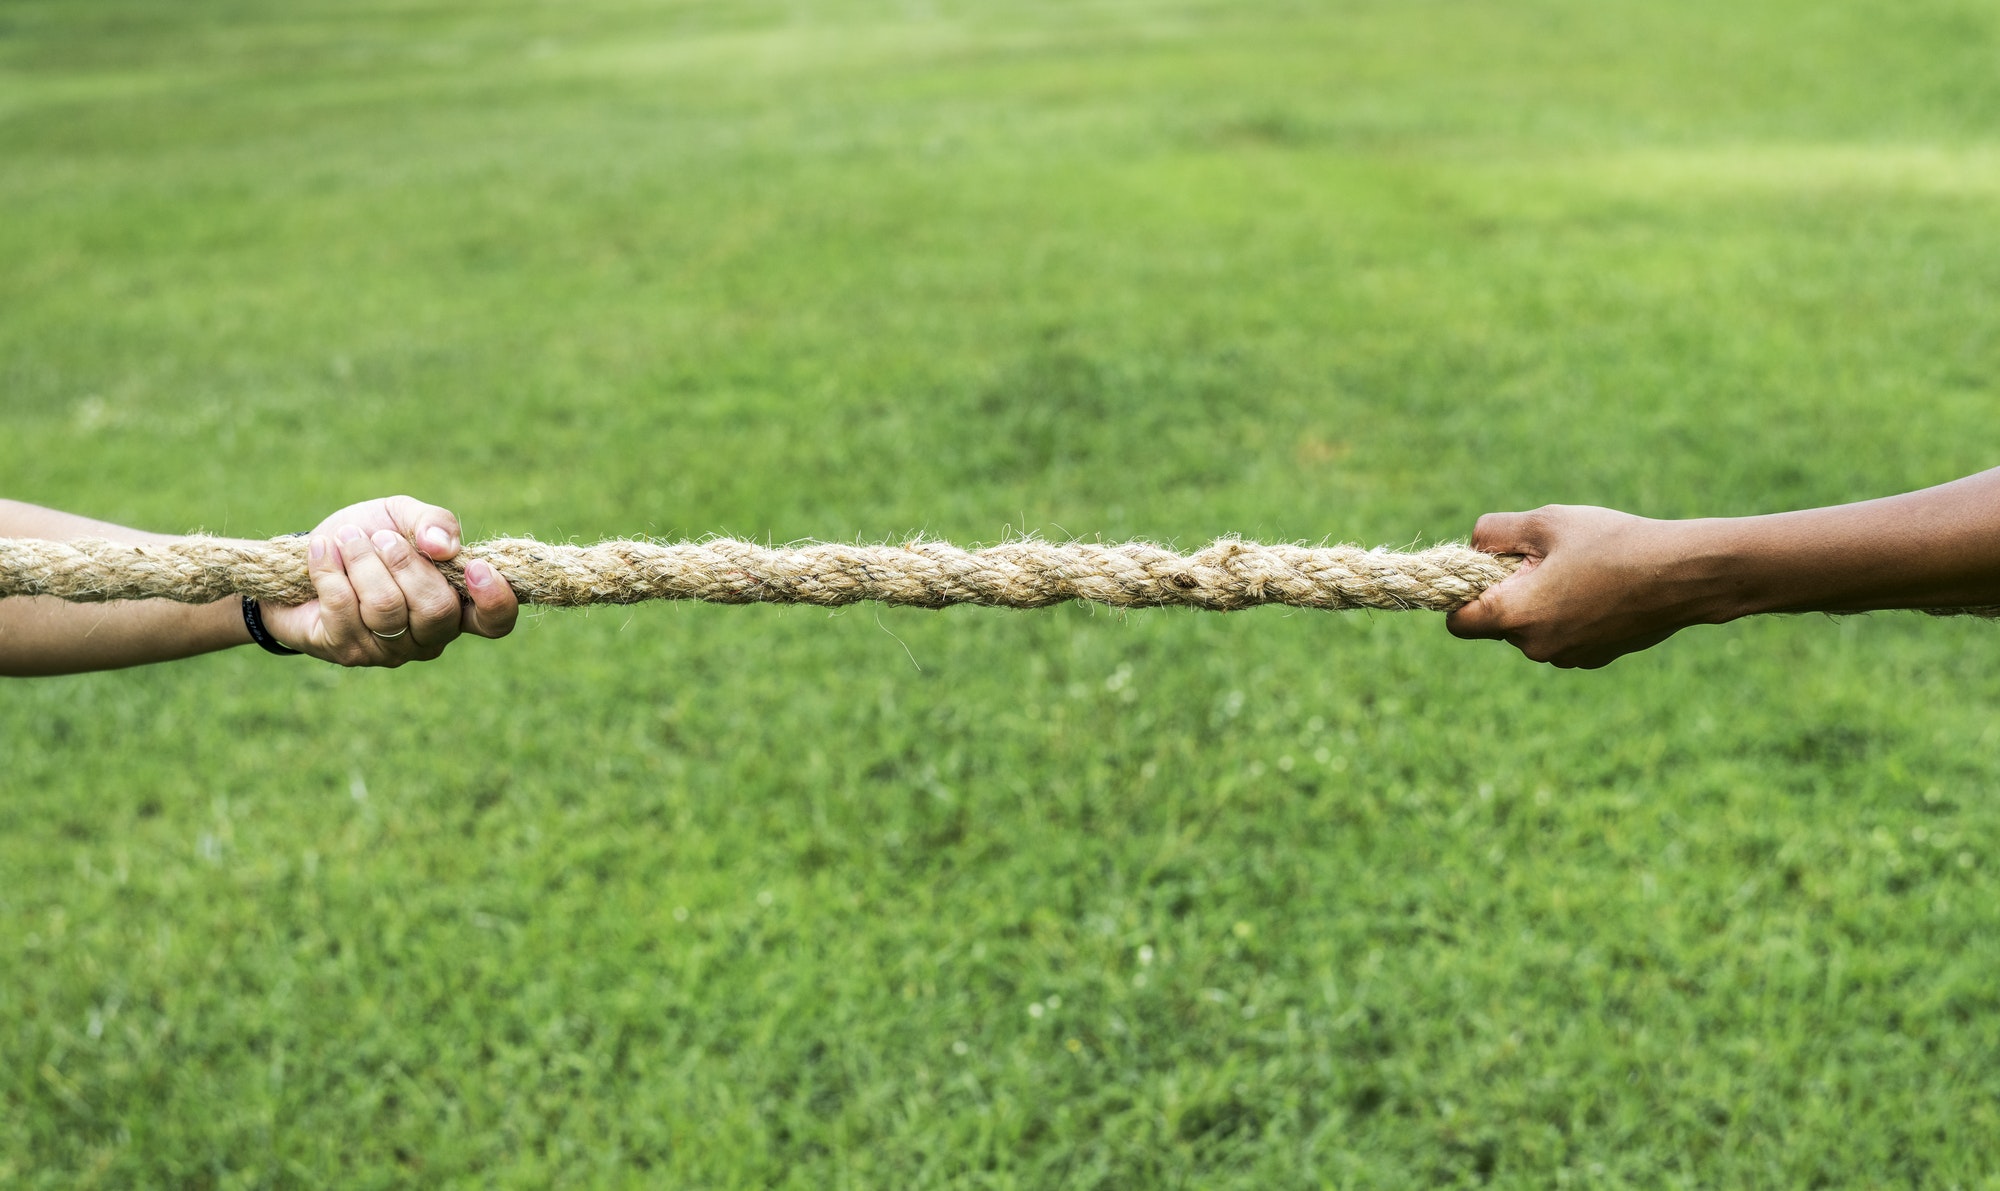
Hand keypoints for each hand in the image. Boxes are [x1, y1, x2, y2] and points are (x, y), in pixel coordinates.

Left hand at [260, 495, 517, 666]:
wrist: (307, 556)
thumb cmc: (366, 537)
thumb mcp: (402, 516)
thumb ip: (432, 521)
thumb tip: (443, 546)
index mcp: (457, 604)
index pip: (495, 622)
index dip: (494, 600)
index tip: (474, 567)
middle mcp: (430, 636)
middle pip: (436, 610)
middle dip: (404, 563)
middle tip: (378, 537)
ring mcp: (390, 650)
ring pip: (386, 609)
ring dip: (362, 562)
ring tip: (347, 539)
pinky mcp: (347, 651)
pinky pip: (344, 610)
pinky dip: (330, 570)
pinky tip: (322, 550)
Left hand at [1445, 505, 1731, 668]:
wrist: (1684, 574)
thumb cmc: (1612, 543)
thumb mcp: (1545, 522)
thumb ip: (1494, 531)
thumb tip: (1473, 545)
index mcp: (1515, 616)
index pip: (1457, 624)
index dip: (1459, 597)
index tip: (1480, 572)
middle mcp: (1535, 647)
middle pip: (1495, 625)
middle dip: (1506, 594)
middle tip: (1541, 559)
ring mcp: (1566, 657)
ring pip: (1530, 629)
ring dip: (1537, 604)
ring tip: (1576, 570)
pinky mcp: (1593, 658)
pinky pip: (1561, 636)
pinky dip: (1566, 615)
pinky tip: (1598, 587)